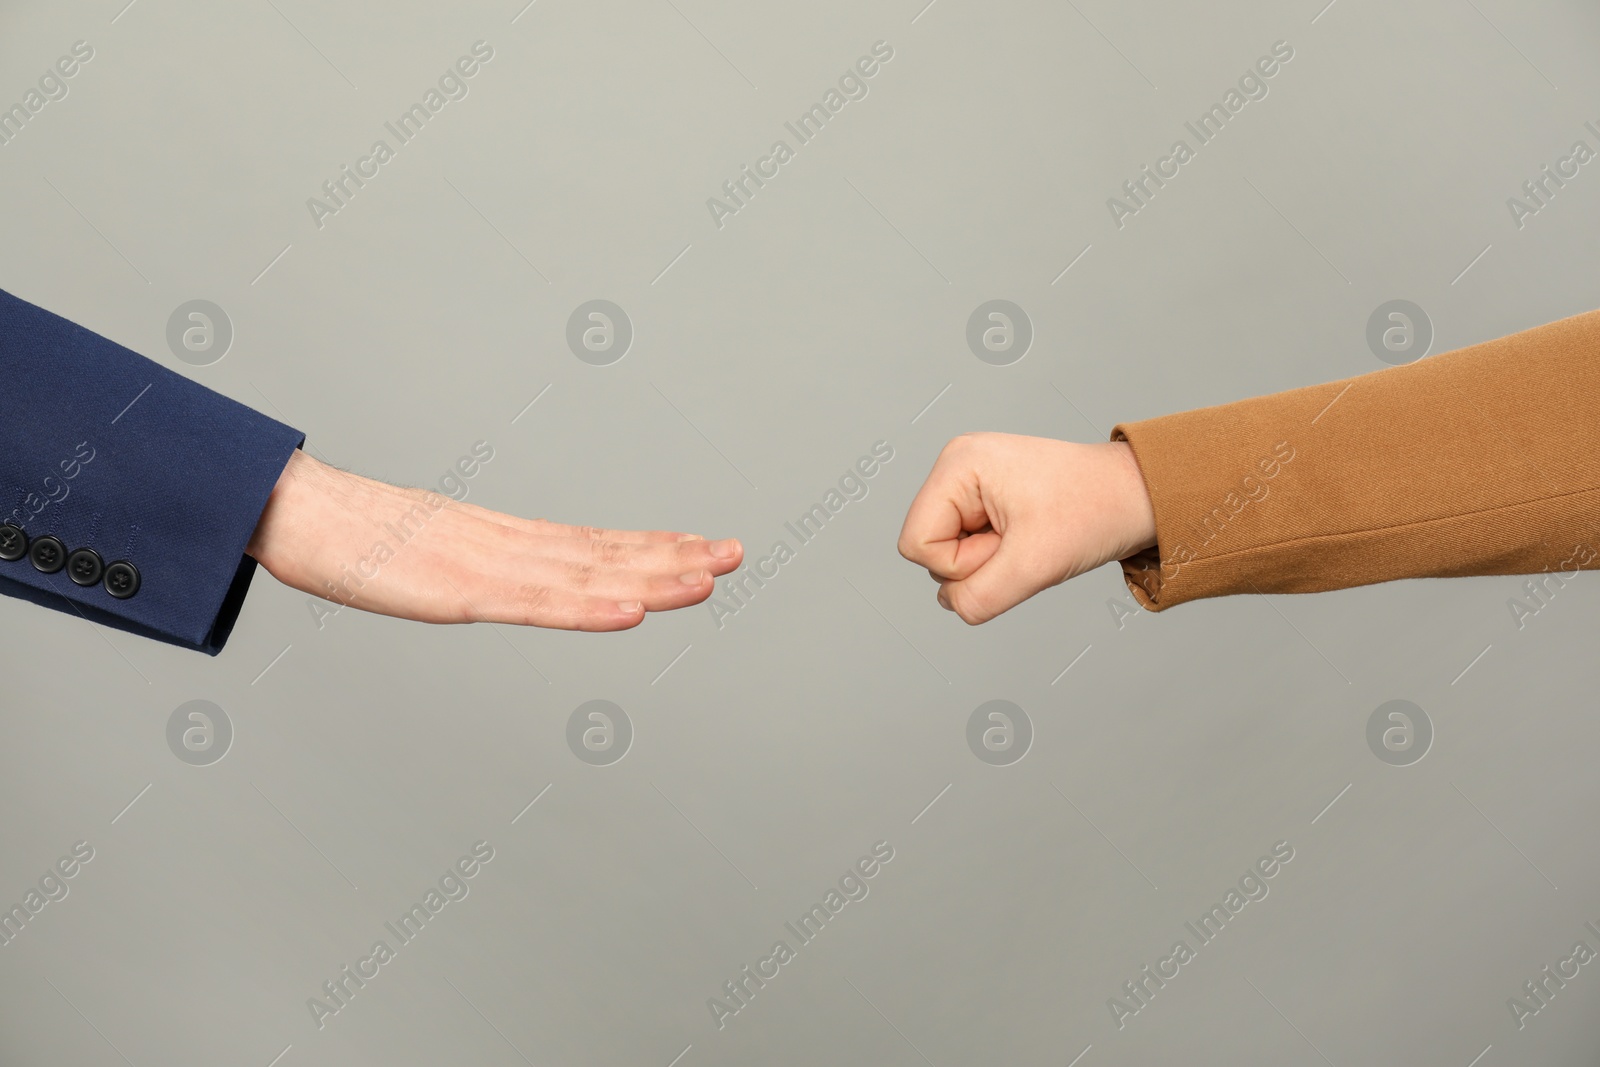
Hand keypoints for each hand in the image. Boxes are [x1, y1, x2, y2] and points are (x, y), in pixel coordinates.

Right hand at [246, 450, 743, 630]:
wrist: (290, 510)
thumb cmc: (348, 535)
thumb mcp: (421, 555)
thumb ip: (460, 565)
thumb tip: (482, 578)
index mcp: (500, 539)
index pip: (593, 544)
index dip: (651, 546)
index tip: (701, 547)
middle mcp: (507, 546)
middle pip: (604, 553)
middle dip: (675, 555)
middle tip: (737, 553)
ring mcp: (486, 566)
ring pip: (585, 577)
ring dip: (652, 577)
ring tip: (710, 575)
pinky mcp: (459, 590)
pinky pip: (536, 605)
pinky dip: (590, 609)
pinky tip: (634, 611)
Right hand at [897, 433, 1156, 623]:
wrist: (1137, 496)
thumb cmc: (1095, 511)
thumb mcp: (1034, 565)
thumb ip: (980, 597)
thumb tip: (953, 605)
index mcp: (958, 465)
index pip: (917, 544)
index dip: (959, 565)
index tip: (1007, 547)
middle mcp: (957, 466)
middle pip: (930, 547)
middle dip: (977, 561)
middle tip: (1024, 540)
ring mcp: (970, 481)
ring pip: (949, 550)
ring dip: (990, 559)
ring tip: (1030, 536)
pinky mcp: (986, 497)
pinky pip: (969, 544)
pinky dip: (999, 553)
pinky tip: (1027, 536)